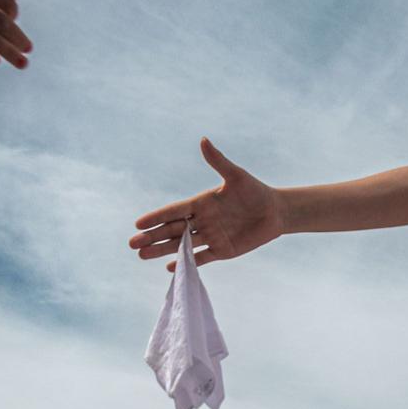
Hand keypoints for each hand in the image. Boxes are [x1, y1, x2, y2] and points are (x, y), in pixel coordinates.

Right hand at [130, 139, 283, 269]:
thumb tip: (203, 140)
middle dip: (152, 237)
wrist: (275, 211)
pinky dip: (186, 263)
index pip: (173, 211)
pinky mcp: (222, 251)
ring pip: (181, 245)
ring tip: (141, 255)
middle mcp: (202, 220)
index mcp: (201, 203)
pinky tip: (170, 268)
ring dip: (162, 250)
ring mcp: (210, 236)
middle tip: (132, 243)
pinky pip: (200, 258)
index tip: (138, 223)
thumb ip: (218, 161)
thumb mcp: (236, 175)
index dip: (156, 217)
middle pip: (172, 230)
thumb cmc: (255, 190)